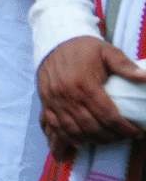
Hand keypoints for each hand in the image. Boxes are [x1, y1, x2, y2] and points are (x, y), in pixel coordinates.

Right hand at [37, 36, 145, 158]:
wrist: (55, 40)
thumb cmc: (84, 48)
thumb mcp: (107, 51)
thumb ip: (125, 65)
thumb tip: (145, 77)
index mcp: (84, 83)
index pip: (108, 115)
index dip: (125, 128)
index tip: (137, 133)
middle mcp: (67, 94)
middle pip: (92, 127)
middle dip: (112, 136)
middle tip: (124, 136)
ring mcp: (54, 99)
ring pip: (75, 130)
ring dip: (93, 139)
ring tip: (108, 138)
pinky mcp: (45, 101)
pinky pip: (56, 126)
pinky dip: (69, 136)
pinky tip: (82, 140)